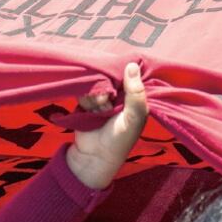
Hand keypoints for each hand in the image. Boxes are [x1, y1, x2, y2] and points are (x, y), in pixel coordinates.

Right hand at [66, 63, 148, 189]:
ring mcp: (103, 97)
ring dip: (97, 97)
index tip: (120, 70)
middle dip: (108, 87)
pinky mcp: (88, 101)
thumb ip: (136, 93)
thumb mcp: (134, 117)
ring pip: (97, 83)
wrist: (94, 156)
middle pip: (111, 75)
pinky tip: (91, 111)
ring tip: (101, 111)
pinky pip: (85, 90)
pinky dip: (87, 100)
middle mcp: (119, 95)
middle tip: (108, 102)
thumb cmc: (120, 139)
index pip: (131, 74)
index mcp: (135, 97)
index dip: (125, 71)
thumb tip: (132, 65)